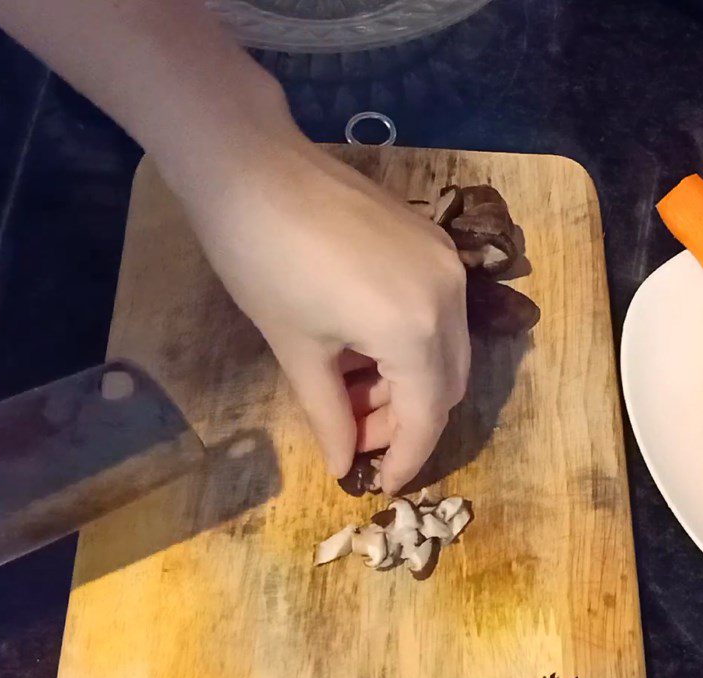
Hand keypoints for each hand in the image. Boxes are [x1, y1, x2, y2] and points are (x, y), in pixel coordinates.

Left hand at [176, 126, 469, 493]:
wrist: (252, 166)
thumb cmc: (262, 264)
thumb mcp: (298, 351)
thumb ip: (330, 416)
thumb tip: (341, 466)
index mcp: (416, 329)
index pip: (427, 416)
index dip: (406, 459)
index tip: (380, 485)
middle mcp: (450, 296)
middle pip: (446, 385)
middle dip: (406, 422)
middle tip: (356, 436)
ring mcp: (446, 262)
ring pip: (445, 350)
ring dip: (407, 384)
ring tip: (352, 393)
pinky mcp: (432, 241)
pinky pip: (436, 313)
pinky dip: (409, 345)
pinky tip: (364, 348)